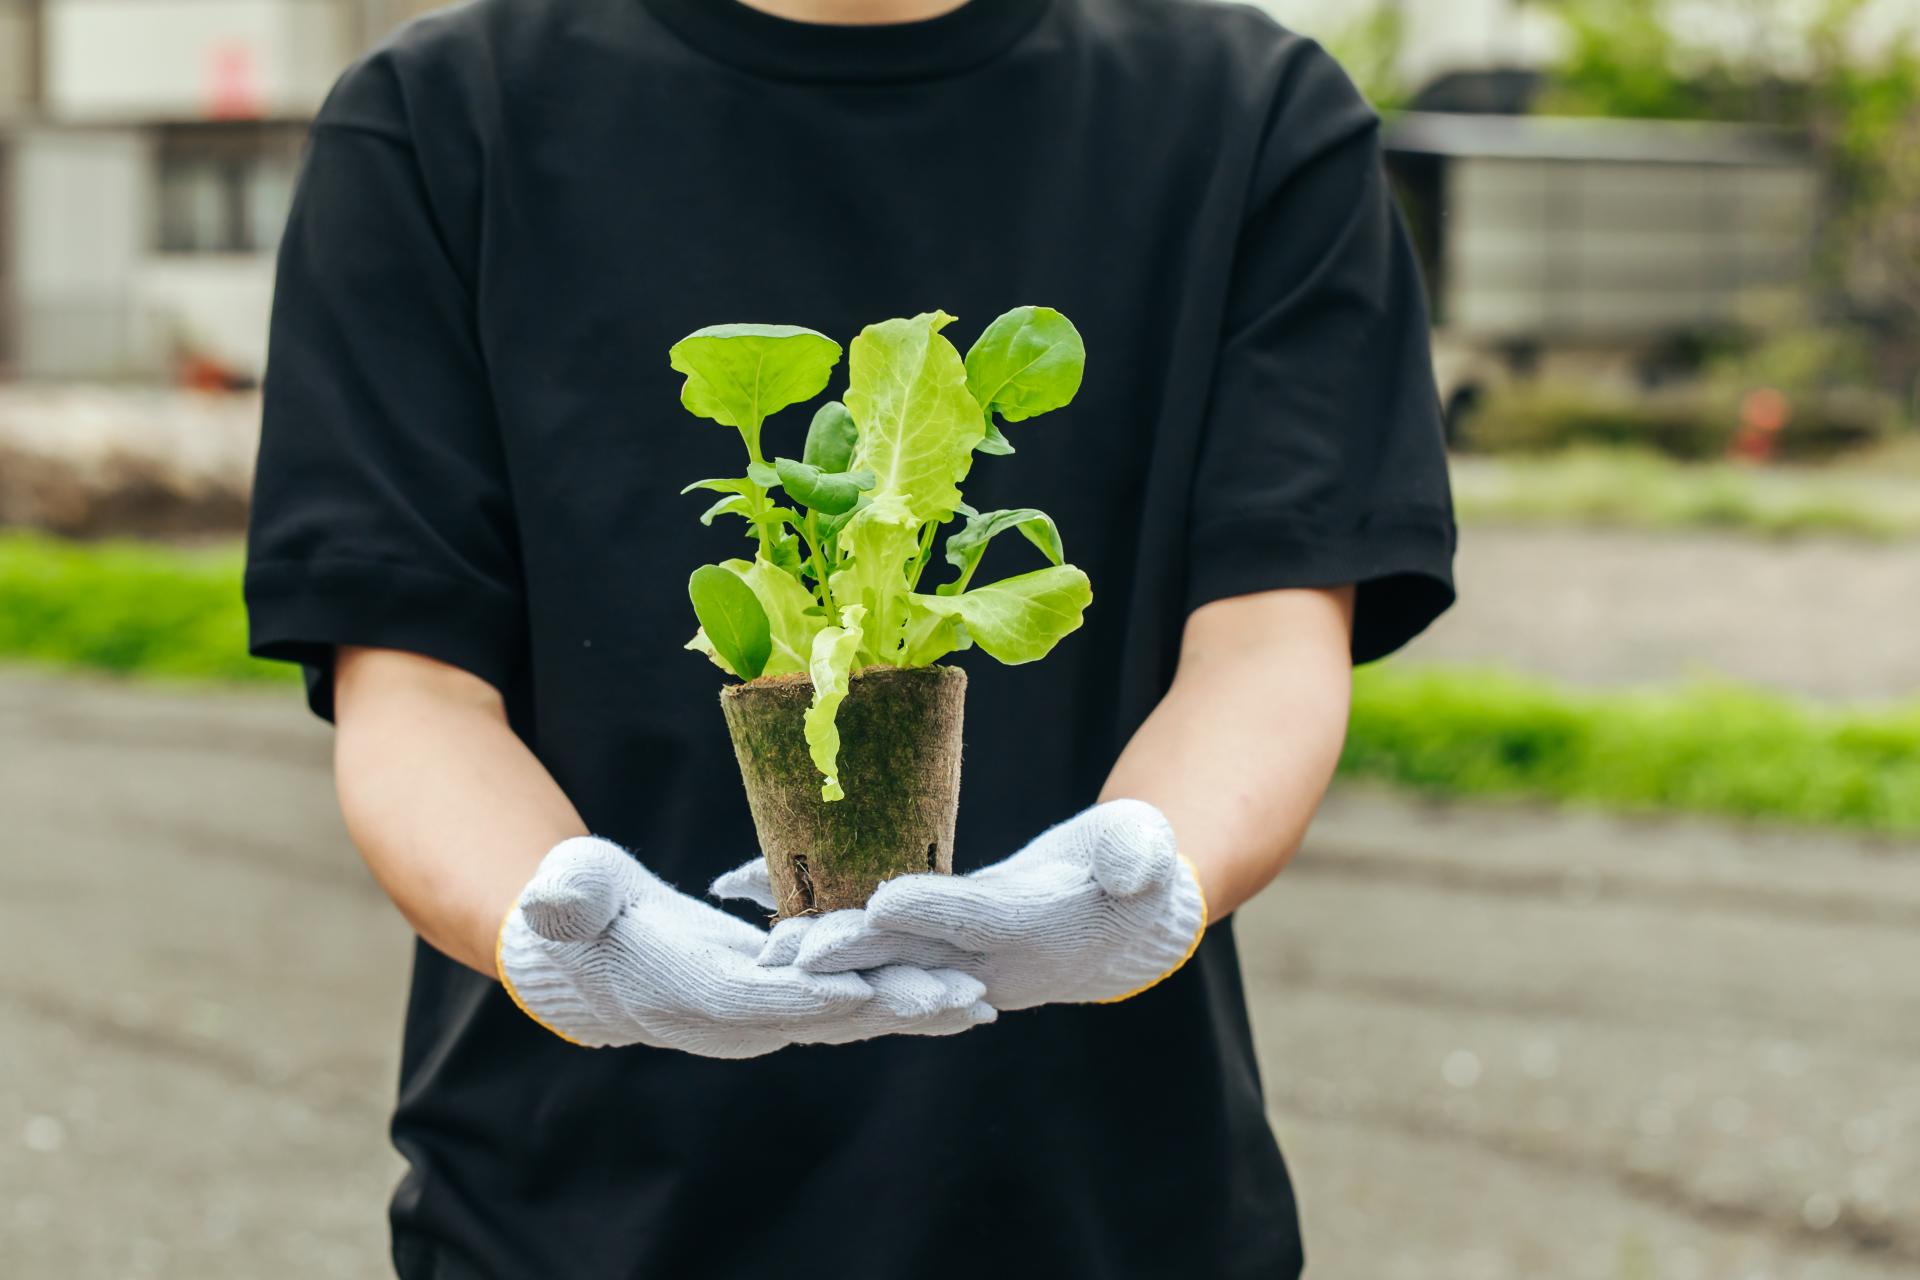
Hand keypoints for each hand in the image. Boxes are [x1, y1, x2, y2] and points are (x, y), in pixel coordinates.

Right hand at [497, 837, 995, 1057]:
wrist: (583, 951)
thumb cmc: (577, 908)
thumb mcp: (568, 891)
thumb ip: (566, 899)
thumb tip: (547, 907)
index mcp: (693, 994)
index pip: (767, 1002)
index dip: (826, 997)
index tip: (881, 989)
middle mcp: (736, 1018)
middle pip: (828, 1018)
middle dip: (897, 1008)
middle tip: (968, 995)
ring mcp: (762, 1013)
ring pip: (847, 1015)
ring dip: (912, 1008)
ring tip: (980, 999)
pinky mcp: (780, 995)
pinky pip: (847, 1001)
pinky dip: (896, 997)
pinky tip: (948, 990)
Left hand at [713, 800, 1207, 1010]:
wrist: (1124, 913)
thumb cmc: (1135, 865)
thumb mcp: (1144, 851)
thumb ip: (1135, 858)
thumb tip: (1132, 873)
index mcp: (1037, 931)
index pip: (979, 923)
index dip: (934, 914)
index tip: (885, 901)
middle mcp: (989, 959)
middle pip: (913, 957)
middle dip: (853, 955)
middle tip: (790, 953)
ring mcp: (958, 958)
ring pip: (883, 957)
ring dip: (826, 955)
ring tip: (762, 946)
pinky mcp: (935, 944)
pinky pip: (873, 939)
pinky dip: (825, 924)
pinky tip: (768, 900)